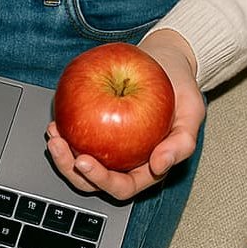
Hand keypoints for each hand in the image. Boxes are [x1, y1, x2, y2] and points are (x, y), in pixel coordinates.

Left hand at [46, 29, 203, 200]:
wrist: (167, 61)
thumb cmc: (181, 90)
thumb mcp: (192, 113)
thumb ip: (182, 143)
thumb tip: (160, 165)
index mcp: (148, 168)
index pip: (122, 186)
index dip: (101, 180)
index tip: (84, 162)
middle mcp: (125, 161)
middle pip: (92, 181)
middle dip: (70, 170)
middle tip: (59, 146)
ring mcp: (108, 147)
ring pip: (78, 163)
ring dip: (61, 155)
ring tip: (54, 135)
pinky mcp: (95, 128)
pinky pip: (76, 137)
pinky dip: (64, 132)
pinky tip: (57, 121)